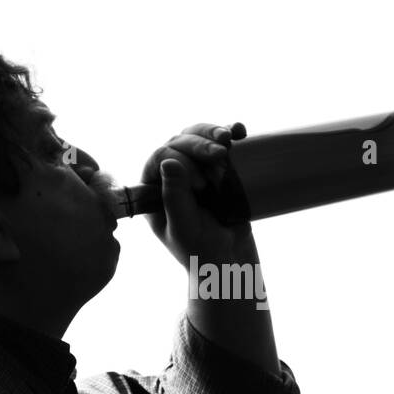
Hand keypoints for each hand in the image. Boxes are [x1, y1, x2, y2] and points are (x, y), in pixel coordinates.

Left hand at [140, 123, 255, 268]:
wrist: (231, 263)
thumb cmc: (202, 253)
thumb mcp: (185, 229)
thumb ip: (175, 199)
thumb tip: (168, 162)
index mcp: (153, 190)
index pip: (160, 158)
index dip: (180, 161)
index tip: (201, 186)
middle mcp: (172, 177)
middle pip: (179, 142)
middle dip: (200, 142)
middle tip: (220, 154)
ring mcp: (196, 171)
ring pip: (198, 137)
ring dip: (213, 131)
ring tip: (230, 138)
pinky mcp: (219, 170)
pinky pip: (220, 144)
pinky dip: (230, 132)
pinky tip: (240, 130)